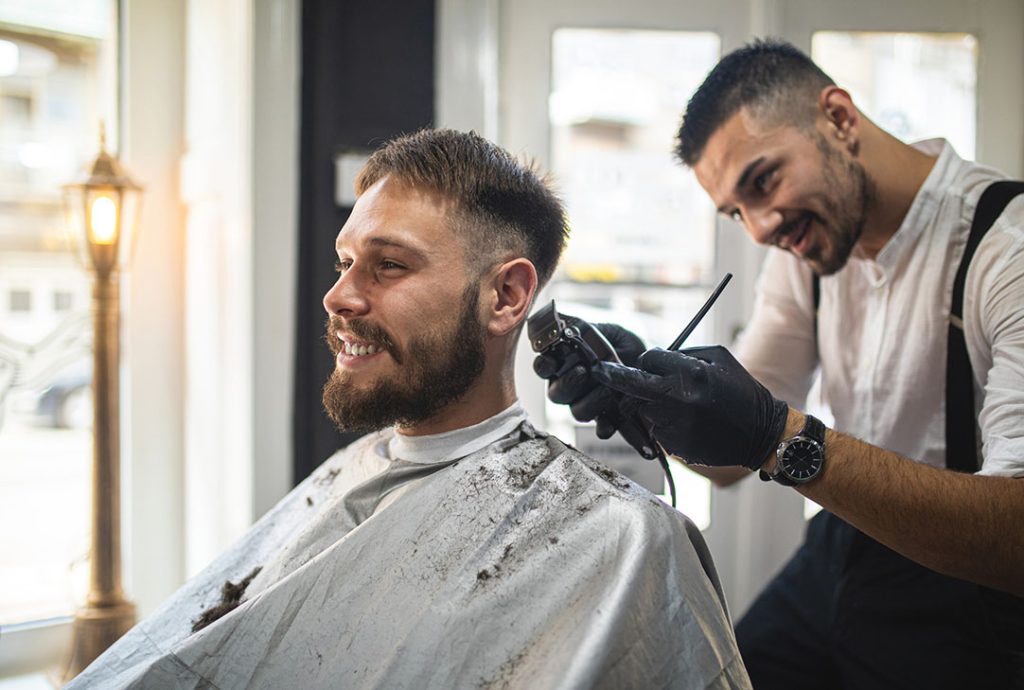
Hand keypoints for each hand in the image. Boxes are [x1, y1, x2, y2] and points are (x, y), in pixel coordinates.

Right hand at [533, 321, 644, 438]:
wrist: (659, 368)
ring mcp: (588, 404)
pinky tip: (611, 422)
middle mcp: (573, 386)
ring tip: (608, 391)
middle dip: (568, 383)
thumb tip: (560, 317)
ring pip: (575, 411)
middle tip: (584, 371)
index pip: (544, 367)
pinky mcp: (607, 419)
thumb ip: (585, 326)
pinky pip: (600, 428)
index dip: (544, 366)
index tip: (552, 361)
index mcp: (567, 363)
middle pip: (555, 393)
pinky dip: (604, 426)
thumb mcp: (611, 331)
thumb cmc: (630, 347)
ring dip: (589, 402)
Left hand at [592, 345, 788, 469]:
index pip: (648, 359)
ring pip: (642, 409)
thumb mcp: (717, 358)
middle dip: (617, 378)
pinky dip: (663, 424)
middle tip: (599, 371)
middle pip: (632, 385)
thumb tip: (653, 356)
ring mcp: (675, 425)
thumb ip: (683, 354)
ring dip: (649, 404)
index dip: (647, 359)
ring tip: (677, 404)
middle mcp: (678, 399)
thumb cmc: (740, 391)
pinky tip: (688, 423)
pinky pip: (656, 430)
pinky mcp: (676, 445)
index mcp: (690, 373)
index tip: (645, 362)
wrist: (762, 433)